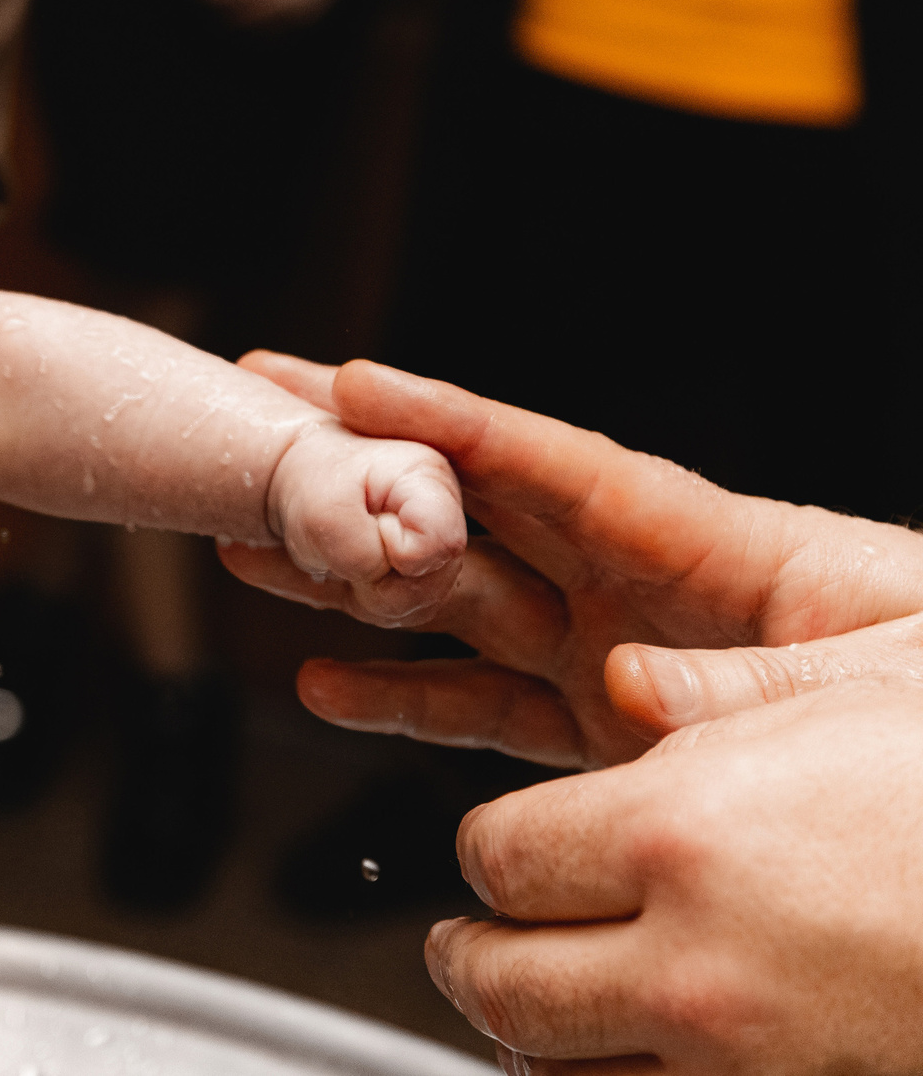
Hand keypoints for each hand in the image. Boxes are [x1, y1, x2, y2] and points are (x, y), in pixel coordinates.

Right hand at [219, 356, 922, 767]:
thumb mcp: (877, 677)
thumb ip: (748, 678)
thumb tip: (634, 684)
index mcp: (721, 549)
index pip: (560, 465)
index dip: (453, 423)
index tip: (356, 383)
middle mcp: (645, 592)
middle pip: (482, 509)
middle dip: (368, 460)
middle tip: (269, 414)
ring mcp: (616, 658)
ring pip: (458, 603)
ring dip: (355, 576)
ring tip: (258, 547)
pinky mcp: (607, 736)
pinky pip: (483, 706)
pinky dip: (403, 698)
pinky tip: (331, 686)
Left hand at [429, 675, 922, 1073]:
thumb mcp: (860, 693)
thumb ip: (715, 690)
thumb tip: (625, 678)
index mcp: (679, 835)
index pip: (497, 859)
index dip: (495, 850)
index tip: (509, 846)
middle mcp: (695, 964)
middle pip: (500, 982)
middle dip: (477, 954)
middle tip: (478, 938)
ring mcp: (747, 1065)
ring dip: (539, 1040)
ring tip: (544, 1004)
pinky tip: (634, 1060)